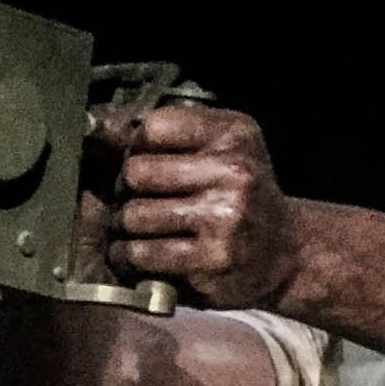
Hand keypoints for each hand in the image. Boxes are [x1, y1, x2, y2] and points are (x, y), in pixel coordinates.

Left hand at [104, 105, 304, 309]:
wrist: (284, 253)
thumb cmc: (240, 197)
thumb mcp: (219, 149)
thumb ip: (166, 135)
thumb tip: (100, 126)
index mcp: (233, 134)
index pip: (153, 126)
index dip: (134, 147)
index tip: (141, 163)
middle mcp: (233, 171)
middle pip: (136, 172)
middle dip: (125, 190)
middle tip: (137, 200)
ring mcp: (224, 217)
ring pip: (133, 215)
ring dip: (125, 227)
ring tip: (142, 230)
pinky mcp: (211, 259)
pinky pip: (141, 253)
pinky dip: (129, 257)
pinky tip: (141, 255)